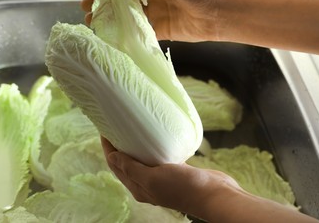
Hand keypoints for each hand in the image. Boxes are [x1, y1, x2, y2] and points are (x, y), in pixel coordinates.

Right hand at [81, 0, 226, 41]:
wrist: (219, 14)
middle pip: (122, 0)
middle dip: (103, 5)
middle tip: (85, 10)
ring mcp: (155, 14)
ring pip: (127, 18)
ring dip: (110, 20)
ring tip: (92, 24)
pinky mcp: (160, 31)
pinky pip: (138, 32)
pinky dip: (124, 34)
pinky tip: (110, 37)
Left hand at [100, 137, 240, 219]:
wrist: (214, 194)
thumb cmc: (183, 187)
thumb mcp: (153, 178)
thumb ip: (132, 168)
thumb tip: (112, 156)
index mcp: (138, 187)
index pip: (115, 165)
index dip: (108, 148)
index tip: (104, 129)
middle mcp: (146, 183)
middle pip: (126, 161)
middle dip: (119, 144)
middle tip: (116, 125)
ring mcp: (160, 176)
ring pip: (141, 158)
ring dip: (135, 144)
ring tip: (131, 127)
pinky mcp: (173, 170)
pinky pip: (157, 156)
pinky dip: (152, 146)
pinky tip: (154, 135)